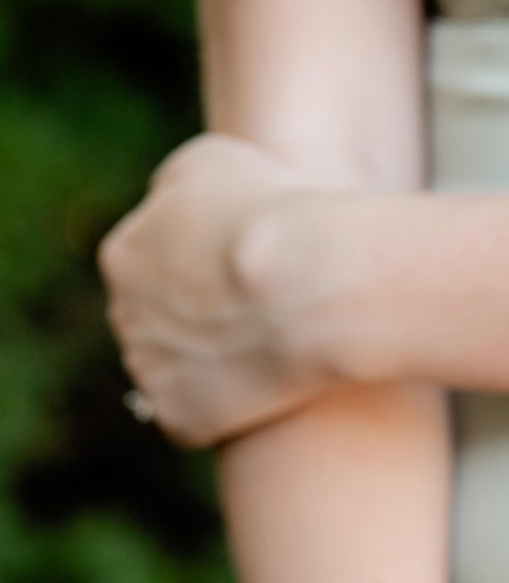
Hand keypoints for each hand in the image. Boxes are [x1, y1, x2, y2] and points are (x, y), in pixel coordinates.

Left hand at [98, 134, 338, 446]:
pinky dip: (227, 412)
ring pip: (176, 374)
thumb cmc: (275, 212)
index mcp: (122, 256)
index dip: (206, 274)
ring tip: (267, 360)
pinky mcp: (178, 420)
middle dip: (202, 324)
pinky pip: (198, 419)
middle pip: (160, 325)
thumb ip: (175, 190)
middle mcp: (122, 316)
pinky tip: (265, 396)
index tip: (249, 279)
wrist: (311, 289)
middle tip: (261, 321)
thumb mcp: (213, 162)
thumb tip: (169, 212)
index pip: (154, 269)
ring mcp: (147, 372)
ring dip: (211, 370)